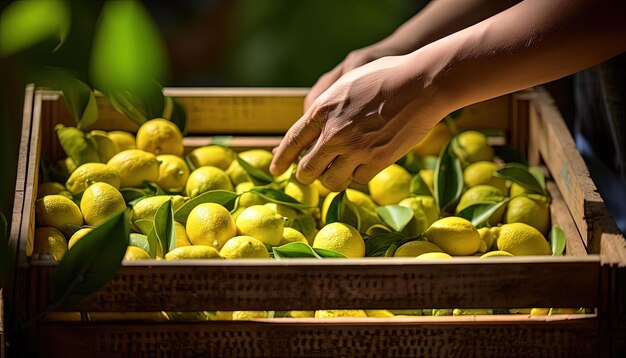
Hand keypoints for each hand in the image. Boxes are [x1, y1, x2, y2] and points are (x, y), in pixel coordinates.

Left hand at [270, 54, 447, 190]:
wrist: (422, 83)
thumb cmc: (386, 76)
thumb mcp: (347, 83)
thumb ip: (328, 106)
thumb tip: (314, 126)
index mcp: (323, 109)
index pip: (292, 141)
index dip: (281, 159)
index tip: (276, 169)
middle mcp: (334, 133)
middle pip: (307, 169)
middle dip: (307, 174)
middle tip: (311, 174)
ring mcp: (355, 149)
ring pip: (331, 181)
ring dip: (333, 178)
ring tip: (339, 171)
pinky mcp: (377, 161)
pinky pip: (358, 180)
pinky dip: (358, 175)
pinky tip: (364, 164)